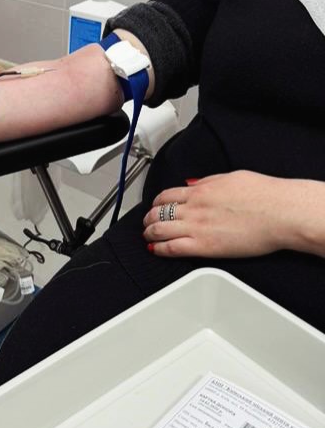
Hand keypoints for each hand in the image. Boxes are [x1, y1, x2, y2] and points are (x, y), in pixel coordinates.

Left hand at [142, 171, 297, 257]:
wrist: (279, 212)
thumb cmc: (264, 195)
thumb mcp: (231, 177)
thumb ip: (208, 181)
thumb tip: (193, 183)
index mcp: (200, 190)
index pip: (167, 195)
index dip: (157, 202)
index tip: (155, 206)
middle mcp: (194, 207)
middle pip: (159, 212)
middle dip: (149, 218)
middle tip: (147, 223)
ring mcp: (196, 227)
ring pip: (160, 230)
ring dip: (149, 233)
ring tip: (147, 236)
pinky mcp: (203, 247)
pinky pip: (172, 248)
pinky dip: (159, 249)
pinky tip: (155, 250)